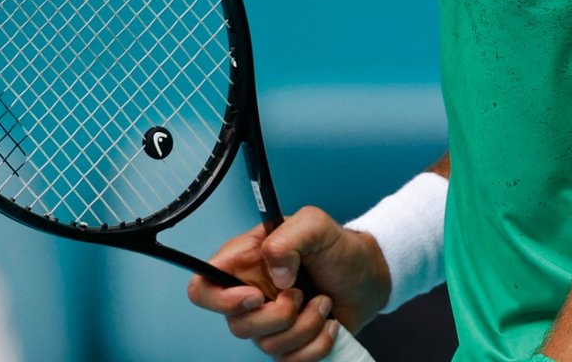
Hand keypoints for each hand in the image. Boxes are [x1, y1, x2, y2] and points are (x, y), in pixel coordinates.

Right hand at [186, 207, 391, 359]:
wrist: (369, 276)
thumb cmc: (339, 248)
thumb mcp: (315, 224)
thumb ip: (287, 238)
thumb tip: (275, 276)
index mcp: (245, 263)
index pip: (202, 287)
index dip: (221, 300)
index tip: (255, 296)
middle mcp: (250, 296)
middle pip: (236, 326)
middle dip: (278, 314)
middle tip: (301, 293)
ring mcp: (268, 324)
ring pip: (267, 346)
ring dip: (306, 324)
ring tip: (323, 301)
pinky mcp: (289, 346)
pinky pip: (291, 361)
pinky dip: (317, 343)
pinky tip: (329, 322)